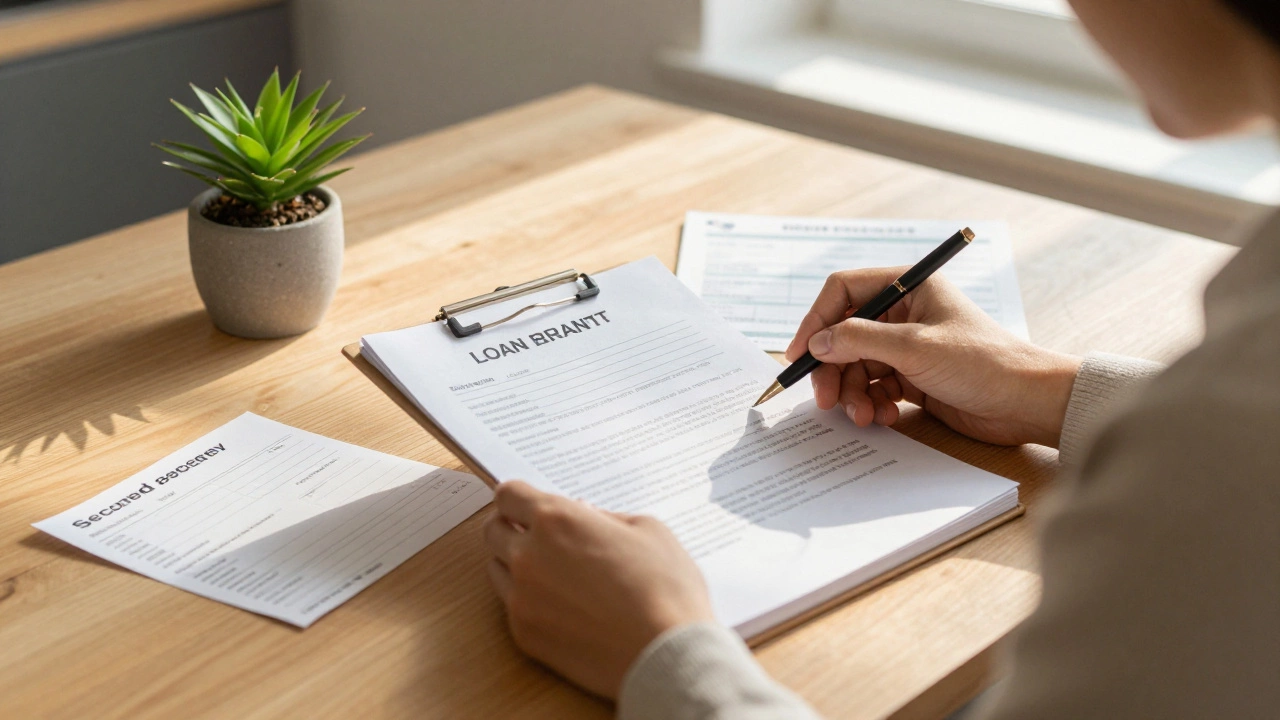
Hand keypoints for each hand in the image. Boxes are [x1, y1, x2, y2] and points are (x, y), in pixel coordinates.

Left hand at [483, 481, 714, 698]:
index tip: (527, 503)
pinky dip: (527, 599)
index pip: (508, 494)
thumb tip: (584, 515)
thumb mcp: (647, 530)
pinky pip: (510, 606)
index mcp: (557, 520)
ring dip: (513, 562)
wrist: (666, 655)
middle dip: (509, 526)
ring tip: (549, 570)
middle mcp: (528, 556)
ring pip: (495, 568)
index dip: (518, 496)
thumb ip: (605, 517)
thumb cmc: (666, 589)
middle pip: (492, 530)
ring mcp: (521, 598)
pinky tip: (560, 604)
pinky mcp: (524, 634)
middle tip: (534, 533)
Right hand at [784, 267, 1081, 446]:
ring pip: (857, 366)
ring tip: (863, 416)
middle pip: (844, 335)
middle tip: (825, 399)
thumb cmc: (983, 363)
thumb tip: (817, 342)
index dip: (816, 320)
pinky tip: (883, 417)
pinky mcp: (913, 378)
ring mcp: (908, 347)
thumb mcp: (915, 347)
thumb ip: (860, 340)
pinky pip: (875, 388)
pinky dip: (872, 404)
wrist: (1026, 403)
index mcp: (909, 287)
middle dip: (833, 369)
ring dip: (853, 393)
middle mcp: (905, 313)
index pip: (843, 292)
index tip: (800, 354)